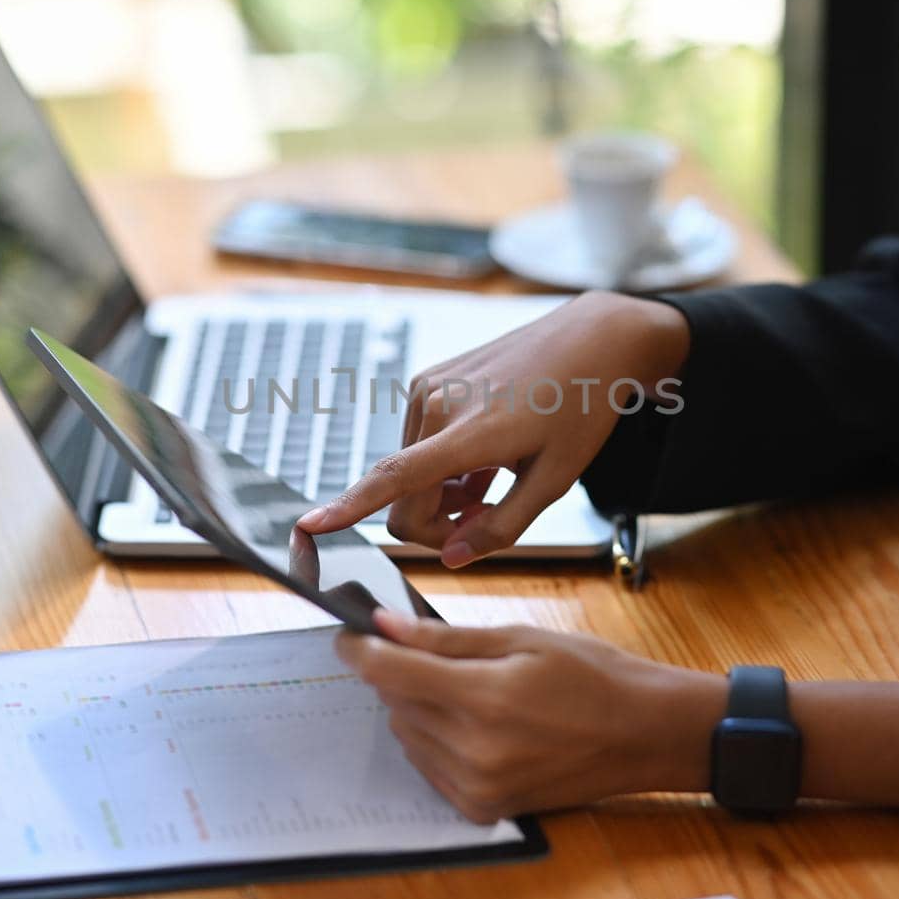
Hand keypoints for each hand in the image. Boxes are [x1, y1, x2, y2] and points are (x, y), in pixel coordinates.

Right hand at [298, 291, 689, 565]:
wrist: (589, 341)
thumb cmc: (581, 410)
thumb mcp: (556, 481)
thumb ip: (502, 527)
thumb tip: (452, 557)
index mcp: (470, 432)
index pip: (393, 479)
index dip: (348, 508)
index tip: (309, 525)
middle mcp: (436, 405)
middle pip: (404, 498)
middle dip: (437, 522)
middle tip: (486, 517)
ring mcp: (427, 388)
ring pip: (409, 474)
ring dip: (444, 491)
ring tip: (495, 472)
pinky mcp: (426, 380)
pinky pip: (416, 445)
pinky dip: (443, 463)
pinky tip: (484, 452)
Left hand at [336, 609, 725, 822]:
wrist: (644, 733)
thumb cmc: (593, 676)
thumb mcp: (522, 638)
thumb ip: (447, 638)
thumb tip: (386, 626)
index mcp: (485, 698)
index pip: (391, 672)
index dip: (360, 648)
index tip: (347, 633)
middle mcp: (475, 749)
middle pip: (395, 703)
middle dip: (401, 672)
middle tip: (435, 654)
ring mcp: (479, 784)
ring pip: (406, 735)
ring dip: (418, 707)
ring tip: (469, 689)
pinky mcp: (484, 806)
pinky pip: (429, 767)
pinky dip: (436, 741)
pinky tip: (475, 723)